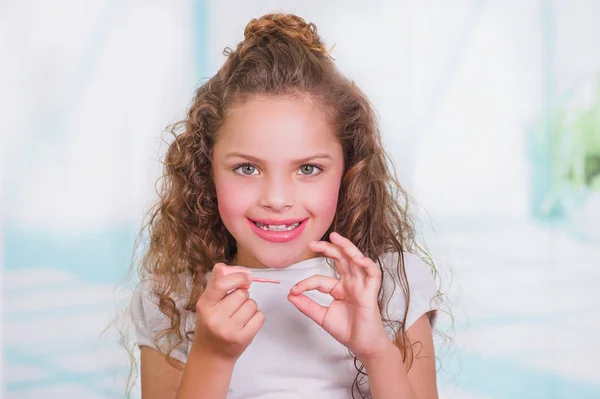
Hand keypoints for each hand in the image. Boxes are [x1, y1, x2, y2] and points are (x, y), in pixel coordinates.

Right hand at [192, 263, 264, 360]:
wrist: (211, 355)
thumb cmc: (210, 324)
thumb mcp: (206, 304)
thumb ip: (216, 284)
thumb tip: (227, 266)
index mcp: (205, 305)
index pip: (221, 283)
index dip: (237, 277)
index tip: (246, 278)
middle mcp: (215, 318)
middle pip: (242, 293)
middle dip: (242, 296)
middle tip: (234, 306)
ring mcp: (229, 330)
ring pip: (252, 304)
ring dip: (249, 307)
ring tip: (238, 316)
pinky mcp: (243, 338)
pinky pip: (260, 316)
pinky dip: (256, 317)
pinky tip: (246, 323)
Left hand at [287, 232, 390, 359]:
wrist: (362, 346)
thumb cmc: (347, 331)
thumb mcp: (322, 316)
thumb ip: (307, 306)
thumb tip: (290, 295)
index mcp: (340, 288)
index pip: (321, 279)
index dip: (307, 283)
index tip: (294, 291)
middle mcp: (351, 283)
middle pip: (341, 259)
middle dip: (328, 248)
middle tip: (312, 243)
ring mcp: (361, 285)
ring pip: (357, 260)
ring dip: (347, 247)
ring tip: (335, 238)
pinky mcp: (371, 292)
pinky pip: (373, 273)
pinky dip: (367, 264)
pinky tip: (358, 259)